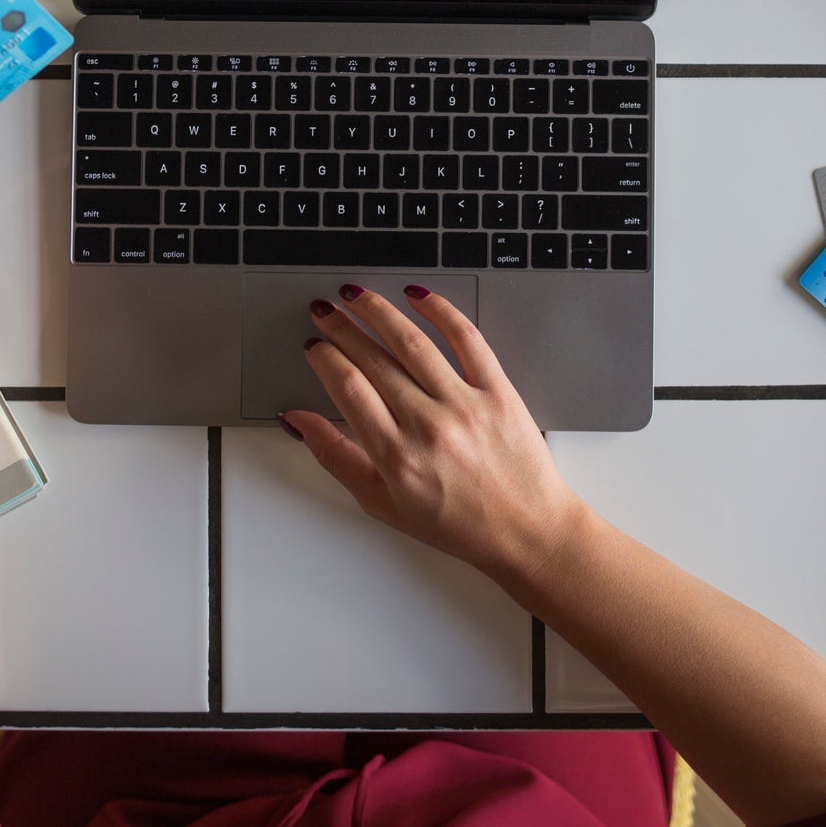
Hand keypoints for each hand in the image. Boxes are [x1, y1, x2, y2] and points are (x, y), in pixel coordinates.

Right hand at [285, 284, 586, 585]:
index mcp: (396, 457)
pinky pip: (468, 340)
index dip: (324, 358)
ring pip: (412, 343)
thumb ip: (336, 457)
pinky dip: (442, 312)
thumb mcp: (382, 503)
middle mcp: (429, 427)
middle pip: (373, 360)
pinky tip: (419, 297)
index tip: (314, 345)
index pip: (347, 388)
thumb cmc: (458, 524)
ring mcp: (466, 406)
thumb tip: (299, 421)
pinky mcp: (499, 392)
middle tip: (324, 311)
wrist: (526, 531)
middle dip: (341, 328)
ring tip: (357, 296)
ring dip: (378, 311)